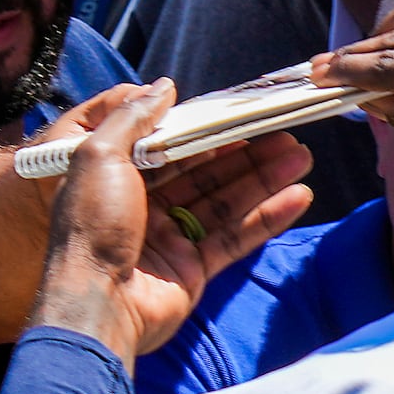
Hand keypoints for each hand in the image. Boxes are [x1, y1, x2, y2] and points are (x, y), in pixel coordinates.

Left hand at [26, 82, 315, 363]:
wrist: (93, 306)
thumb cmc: (91, 228)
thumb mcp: (98, 156)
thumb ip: (132, 118)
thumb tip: (164, 86)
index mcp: (117, 180)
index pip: (172, 149)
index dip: (209, 131)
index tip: (244, 114)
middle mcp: (144, 208)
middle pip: (205, 173)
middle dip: (247, 154)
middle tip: (287, 133)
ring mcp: (170, 240)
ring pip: (226, 202)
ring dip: (265, 179)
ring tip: (301, 157)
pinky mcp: (192, 270)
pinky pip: (235, 238)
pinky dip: (268, 217)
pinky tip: (297, 197)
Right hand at [312, 19, 393, 149]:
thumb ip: (393, 113)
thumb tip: (359, 93)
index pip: (383, 67)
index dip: (347, 70)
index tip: (318, 76)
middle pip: (389, 41)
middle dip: (350, 54)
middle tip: (319, 64)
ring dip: (369, 41)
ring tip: (343, 56)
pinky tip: (381, 41)